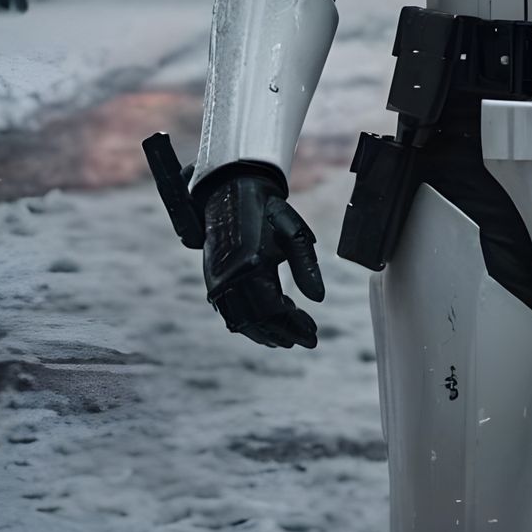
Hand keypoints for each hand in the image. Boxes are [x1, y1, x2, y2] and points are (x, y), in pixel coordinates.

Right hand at [198, 164, 324, 347]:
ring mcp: (218, 281)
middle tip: (306, 339)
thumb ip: (306, 266)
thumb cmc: (267, 210)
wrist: (230, 191)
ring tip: (287, 338)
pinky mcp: (212, 279)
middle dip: (284, 334)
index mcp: (254, 266)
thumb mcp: (293, 232)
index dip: (295, 326)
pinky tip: (264, 324)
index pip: (276, 310)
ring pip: (241, 321)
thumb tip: (318, 298)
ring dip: (265, 333)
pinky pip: (229, 312)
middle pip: (259, 321)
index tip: (313, 334)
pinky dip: (247, 323)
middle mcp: (232, 279)